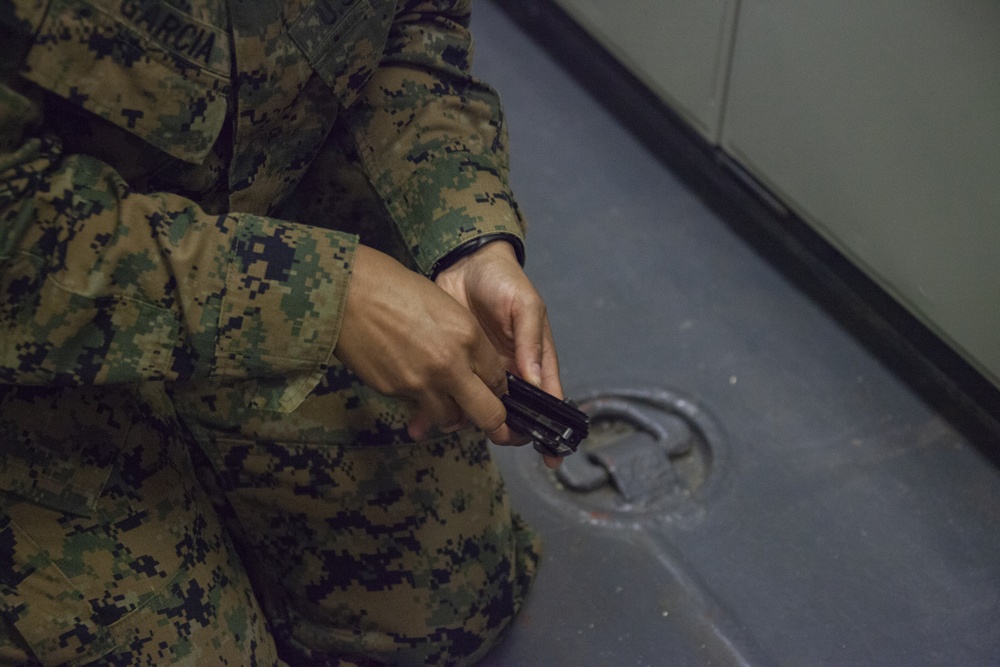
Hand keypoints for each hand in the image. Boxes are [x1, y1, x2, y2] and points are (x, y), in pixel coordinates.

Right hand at [334, 245, 517, 444]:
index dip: (499, 390)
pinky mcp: (395, 391)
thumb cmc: (397, 289)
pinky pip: (417, 407)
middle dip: (494, 424)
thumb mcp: (446, 307)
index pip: (499, 380)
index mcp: (469, 336)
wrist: (351, 292)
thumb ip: (466, 341)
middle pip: (489, 414)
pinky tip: (410, 380)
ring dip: (452, 415)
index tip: (495, 393)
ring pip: (451, 420)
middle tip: (493, 426)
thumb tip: (476, 369)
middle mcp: (451, 364)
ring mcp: (422, 382)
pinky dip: (419, 401)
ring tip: (444, 400)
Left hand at [434, 240, 564, 467]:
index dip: (549, 427)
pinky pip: (444, 396)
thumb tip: (535, 381)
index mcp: (533, 361)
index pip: (546, 401)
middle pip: (511, 414)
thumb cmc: (504, 281)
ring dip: (464, 423)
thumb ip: (530, 343)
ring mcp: (478, 373)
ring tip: (448, 425)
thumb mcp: (525, 306)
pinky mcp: (450, 369)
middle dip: (503, 430)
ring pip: (475, 410)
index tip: (550, 453)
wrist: (463, 263)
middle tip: (493, 434)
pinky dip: (432, 411)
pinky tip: (419, 422)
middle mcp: (509, 373)